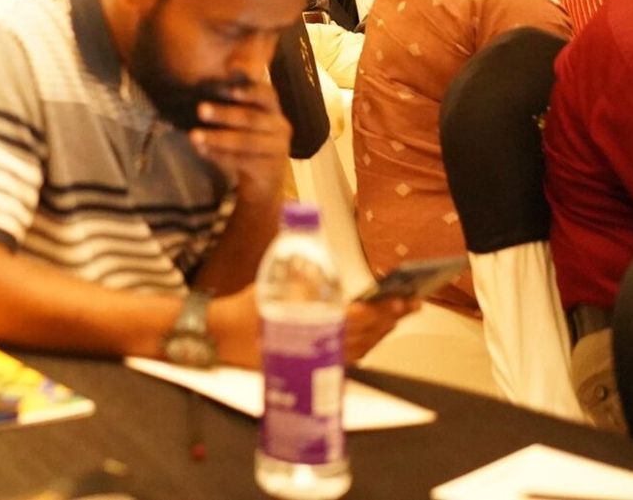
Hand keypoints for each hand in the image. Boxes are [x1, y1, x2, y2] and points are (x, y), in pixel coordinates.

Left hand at [188, 75, 290, 203]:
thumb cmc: (250, 140)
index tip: (227, 86)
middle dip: (224, 114)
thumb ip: (232, 105)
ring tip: (193, 135)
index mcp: (273, 109)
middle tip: (200, 109)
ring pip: (245, 142)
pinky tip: (200, 150)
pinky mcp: (270, 169)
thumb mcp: (246, 120)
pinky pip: (241, 161)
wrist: (265, 179)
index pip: (265, 95)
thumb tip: (202, 89)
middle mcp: (280, 127)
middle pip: (252, 118)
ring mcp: (278, 149)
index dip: (248, 90)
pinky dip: (219, 155)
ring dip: (217, 138)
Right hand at [206, 290, 414, 367]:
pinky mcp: (311, 366)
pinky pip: (348, 357)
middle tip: (409, 305)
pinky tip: (369, 338)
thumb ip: (300, 277)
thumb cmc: (245, 310)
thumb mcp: (273, 286)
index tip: (402, 299)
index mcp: (313, 324)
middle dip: (390, 319)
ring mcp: (317, 359)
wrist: (223, 337)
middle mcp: (320, 346)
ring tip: (394, 318)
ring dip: (381, 333)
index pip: (359, 317)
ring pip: (361, 348)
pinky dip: (364, 346)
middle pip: (367, 335)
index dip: (383, 309)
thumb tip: (319, 268)